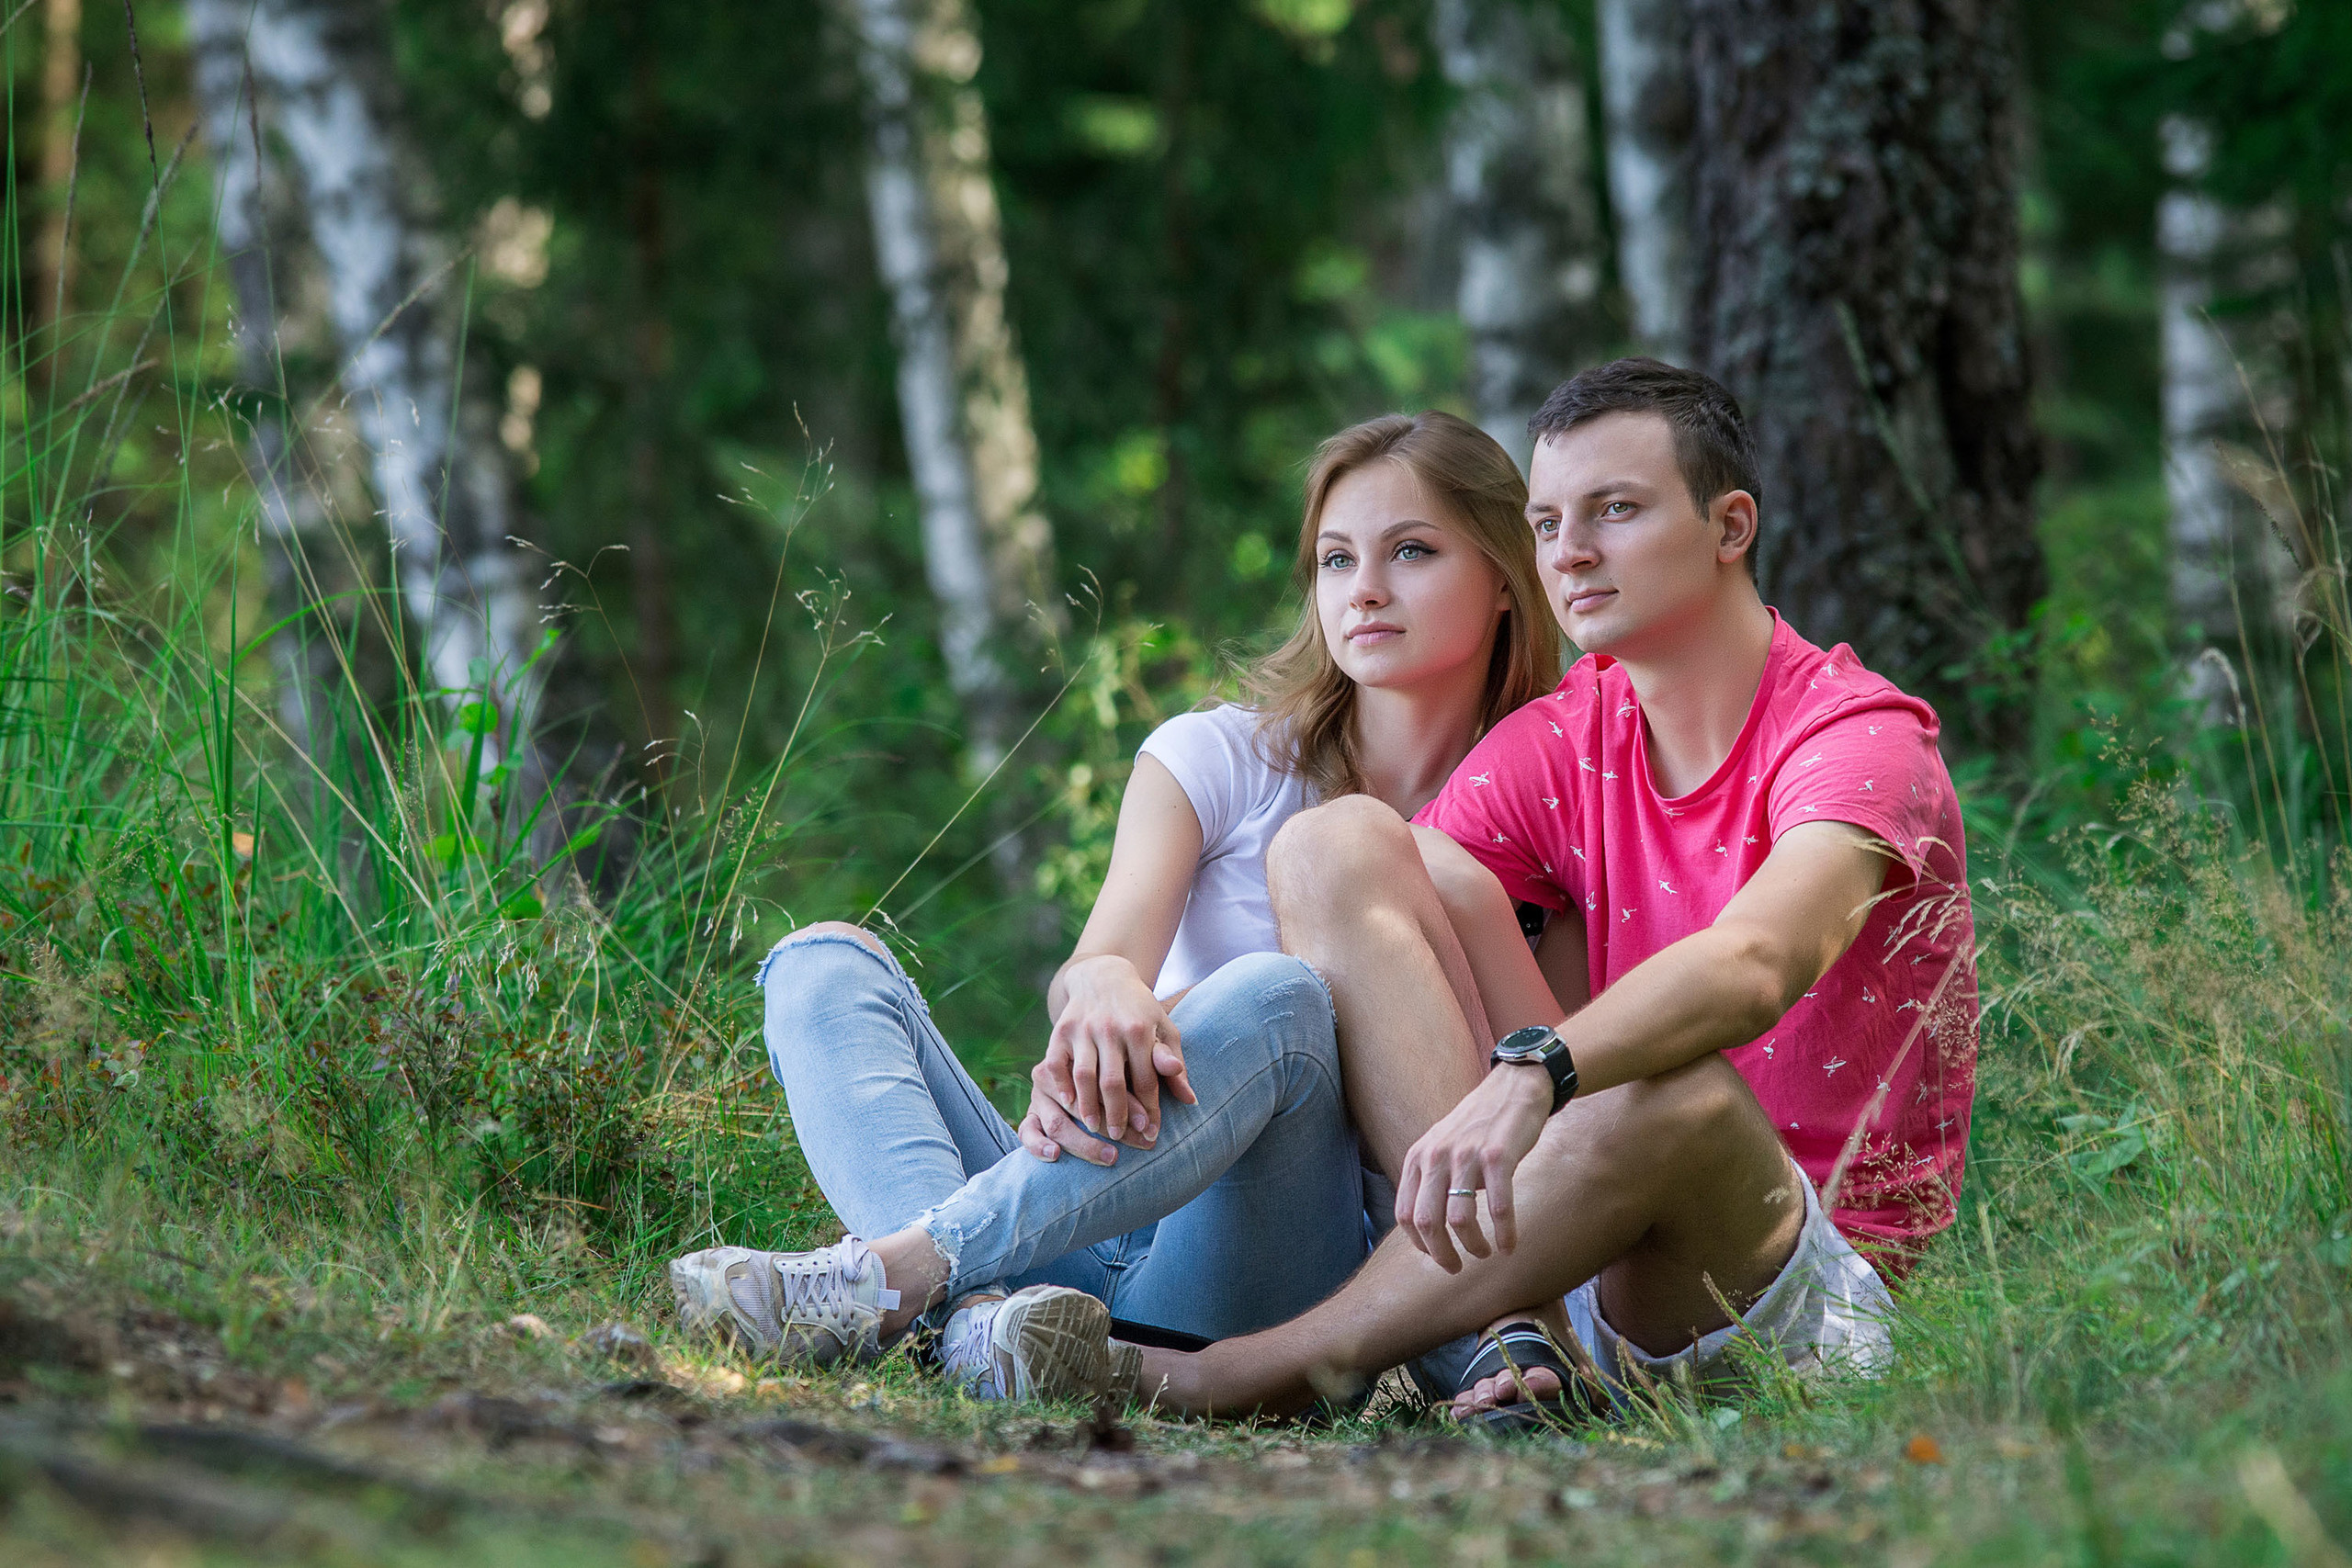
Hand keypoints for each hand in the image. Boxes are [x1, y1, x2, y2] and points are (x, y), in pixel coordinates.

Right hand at [1019, 955, 1195, 1165]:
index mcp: (1140, 1029)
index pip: (1146, 1079)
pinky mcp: (1061, 1030)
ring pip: (1084, 1075)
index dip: (1150, 1108)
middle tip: (1120, 1138)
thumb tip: (1190, 1100)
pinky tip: (1068, 1104)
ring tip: (1094, 1128)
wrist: (1104, 976)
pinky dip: (1061, 1084)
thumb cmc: (1140, 1010)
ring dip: (1088, 1106)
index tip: (1151, 1132)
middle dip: (1118, 1114)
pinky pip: (1057, 1062)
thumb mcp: (1163, 1029)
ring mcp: (1083, 1028)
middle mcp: (1110, 1028)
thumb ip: (1173, 1064)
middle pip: (1113, 1081)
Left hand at [1393, 1064, 1551, 1271]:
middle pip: (1426, 1222)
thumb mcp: (1441, 1146)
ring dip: (1473, 1246)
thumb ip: (1429, 1178)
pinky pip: (1498, 1207)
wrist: (1514, 1088)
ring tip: (1485, 1253)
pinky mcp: (1498, 1156)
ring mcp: (1466, 1156)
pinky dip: (1504, 1233)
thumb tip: (1424, 1226)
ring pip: (1459, 1220)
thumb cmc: (1478, 1125)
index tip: (1436, 1255)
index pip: (1404, 1214)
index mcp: (1418, 1157)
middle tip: (1457, 1267)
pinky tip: (1510, 1245)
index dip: (1419, 1244)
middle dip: (1441, 1255)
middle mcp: (1436, 1156)